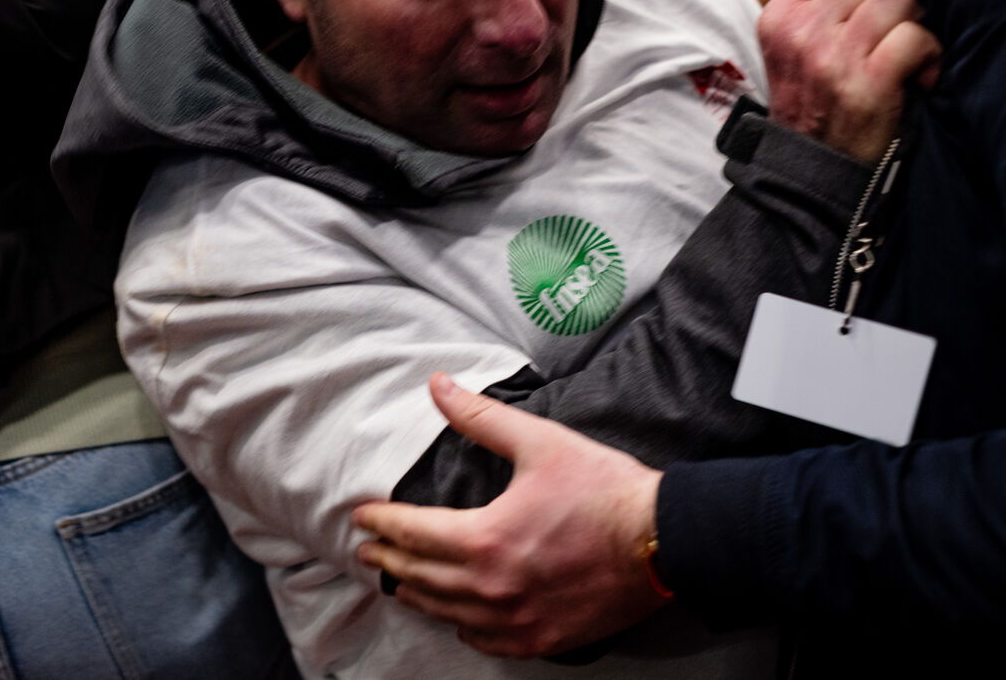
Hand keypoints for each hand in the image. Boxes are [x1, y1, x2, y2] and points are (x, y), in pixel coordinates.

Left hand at [352, 373, 666, 658]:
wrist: (664, 542)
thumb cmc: (604, 490)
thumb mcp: (539, 442)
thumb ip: (481, 417)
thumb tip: (438, 385)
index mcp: (485, 539)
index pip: (412, 533)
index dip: (381, 522)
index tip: (361, 517)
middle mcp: (492, 588)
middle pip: (421, 577)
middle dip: (389, 560)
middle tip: (367, 550)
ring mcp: (517, 621)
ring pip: (447, 613)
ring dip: (418, 594)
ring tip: (399, 581)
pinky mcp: (543, 639)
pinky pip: (486, 641)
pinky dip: (463, 628)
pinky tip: (455, 620)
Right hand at [760, 0, 940, 162]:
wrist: (808, 164)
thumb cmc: (809, 101)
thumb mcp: (789, 46)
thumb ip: (816, 4)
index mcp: (779, 17)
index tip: (861, 2)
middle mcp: (802, 31)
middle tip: (888, 26)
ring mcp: (834, 55)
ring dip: (911, 20)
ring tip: (902, 47)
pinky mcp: (868, 80)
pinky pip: (915, 35)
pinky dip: (928, 54)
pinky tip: (917, 73)